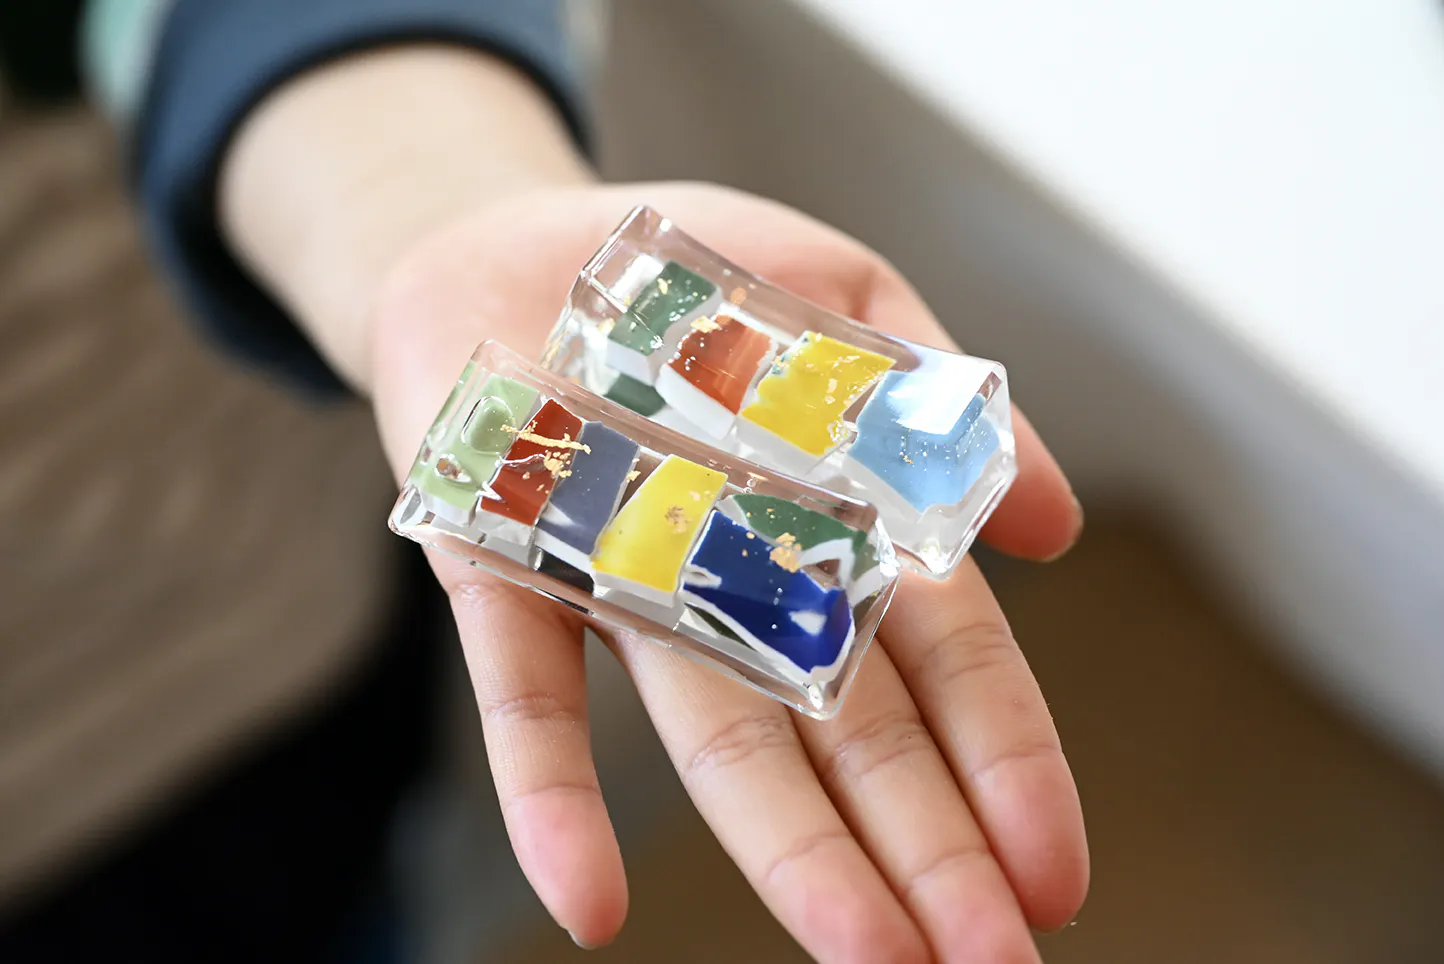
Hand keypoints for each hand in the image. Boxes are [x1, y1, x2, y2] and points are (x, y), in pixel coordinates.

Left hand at [366, 183, 1087, 961]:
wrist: (511, 245)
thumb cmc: (694, 275)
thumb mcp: (846, 294)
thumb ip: (943, 397)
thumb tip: (1059, 525)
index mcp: (834, 517)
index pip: (945, 657)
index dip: (1002, 760)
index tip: (1054, 877)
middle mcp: (742, 578)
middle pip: (848, 732)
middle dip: (924, 848)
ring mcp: (625, 585)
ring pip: (718, 739)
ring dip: (789, 851)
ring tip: (866, 958)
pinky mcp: (503, 571)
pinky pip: (528, 696)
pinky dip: (553, 796)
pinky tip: (585, 907)